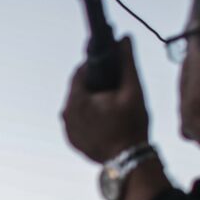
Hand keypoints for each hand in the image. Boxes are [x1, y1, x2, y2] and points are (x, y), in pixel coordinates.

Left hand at [62, 37, 149, 163]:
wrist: (128, 160)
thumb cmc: (131, 126)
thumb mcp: (133, 91)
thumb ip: (127, 63)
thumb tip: (124, 39)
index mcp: (77, 100)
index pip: (80, 72)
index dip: (95, 65)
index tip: (109, 64)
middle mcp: (66, 114)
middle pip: (78, 88)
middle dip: (95, 83)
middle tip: (115, 86)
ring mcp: (68, 129)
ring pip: (78, 104)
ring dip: (92, 99)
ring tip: (112, 102)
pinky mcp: (72, 140)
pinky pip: (79, 120)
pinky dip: (89, 115)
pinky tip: (105, 116)